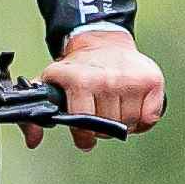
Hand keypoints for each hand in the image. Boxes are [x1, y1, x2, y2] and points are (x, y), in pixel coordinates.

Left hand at [35, 24, 163, 146]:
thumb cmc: (77, 68)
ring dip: (123, 123)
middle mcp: (104, 79)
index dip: (83, 134)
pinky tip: (133, 107)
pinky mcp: (151, 79)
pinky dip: (143, 120)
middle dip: (102, 128)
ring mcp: (129, 79)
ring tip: (115, 108)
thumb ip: (35, 116)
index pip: (83, 125)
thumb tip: (33, 141)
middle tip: (100, 115)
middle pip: (107, 128)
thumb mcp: (51, 86)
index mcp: (78, 81)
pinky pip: (149, 118)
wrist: (102, 41)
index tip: (84, 131)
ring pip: (129, 124)